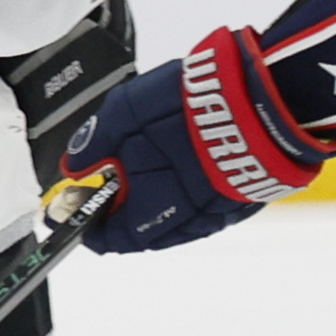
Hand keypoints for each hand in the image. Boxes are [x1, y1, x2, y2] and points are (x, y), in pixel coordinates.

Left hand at [58, 28, 332, 255]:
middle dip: (124, 209)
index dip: (90, 225)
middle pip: (146, 232)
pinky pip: (208, 205)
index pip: (112, 239)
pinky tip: (184, 164)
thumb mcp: (126, 114)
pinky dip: (188, 192)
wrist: (263, 97)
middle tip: (112, 179)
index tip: (78, 208)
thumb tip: (73, 166)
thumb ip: (96, 142)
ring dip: (157, 201)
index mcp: (153, 210)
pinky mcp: (246, 196)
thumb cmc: (190, 108)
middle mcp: (188, 221)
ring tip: (147, 165)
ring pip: (178, 219)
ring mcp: (221, 212)